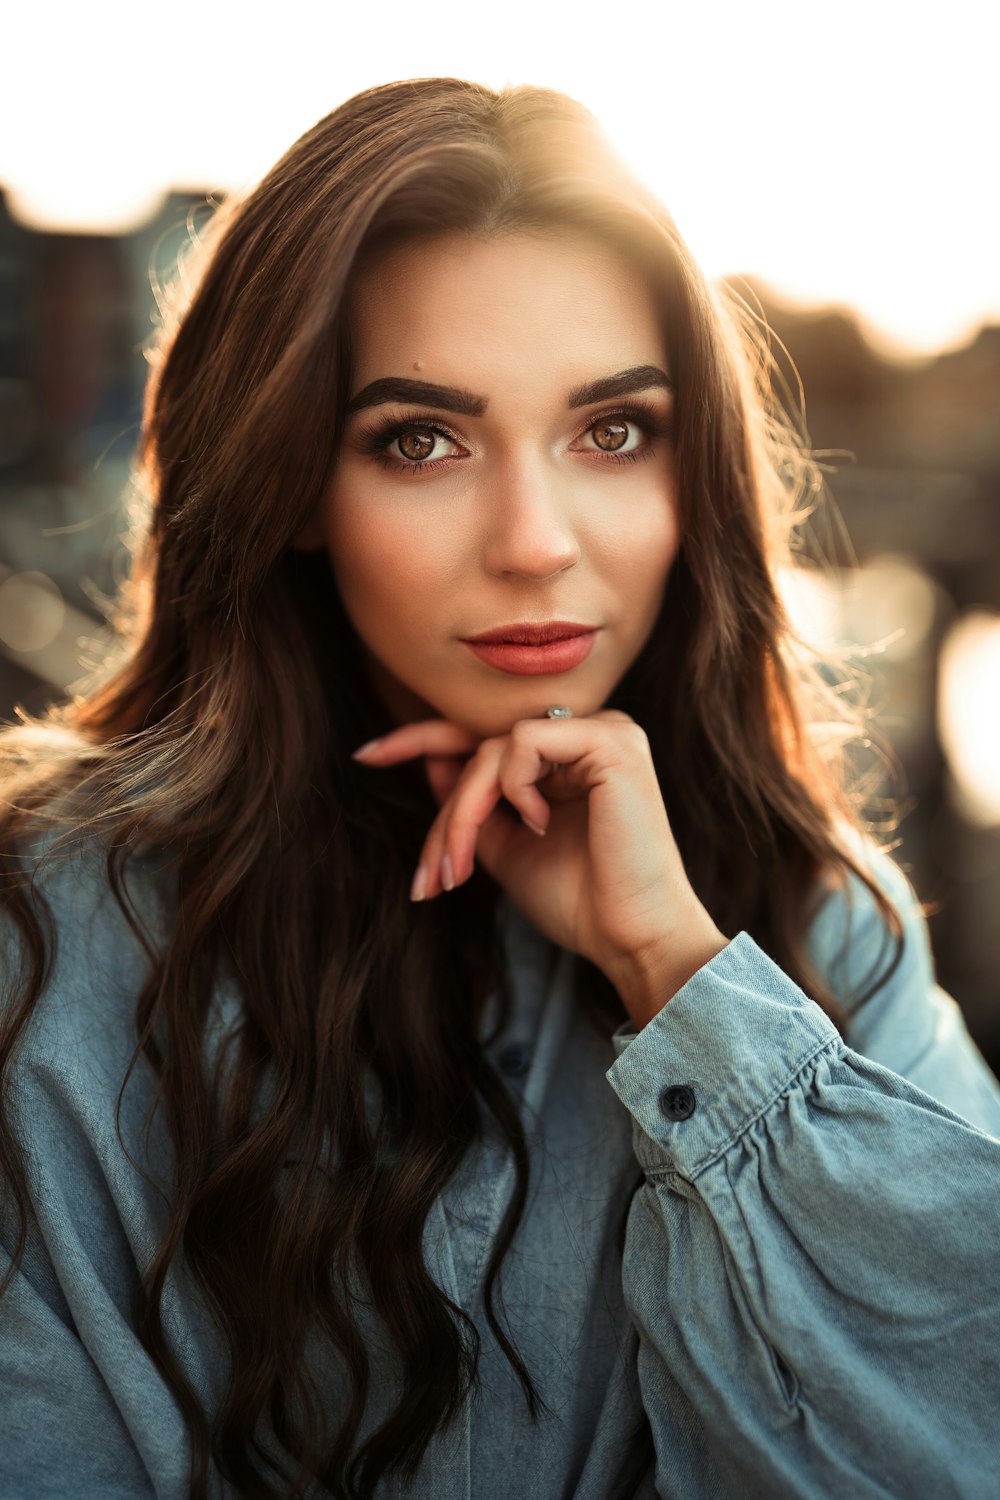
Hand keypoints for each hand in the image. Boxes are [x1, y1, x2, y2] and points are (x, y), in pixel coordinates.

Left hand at [353, 710, 728, 1026]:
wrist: (631, 937)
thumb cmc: (580, 901)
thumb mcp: (506, 849)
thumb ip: (473, 806)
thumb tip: (430, 762)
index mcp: (569, 757)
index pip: (486, 736)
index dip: (421, 739)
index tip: (365, 754)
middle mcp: (589, 733)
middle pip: (480, 746)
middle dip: (443, 810)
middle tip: (428, 875)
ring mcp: (604, 731)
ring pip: (492, 749)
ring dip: (463, 813)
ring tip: (463, 870)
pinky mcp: (611, 740)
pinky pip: (522, 743)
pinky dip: (512, 789)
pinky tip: (538, 825)